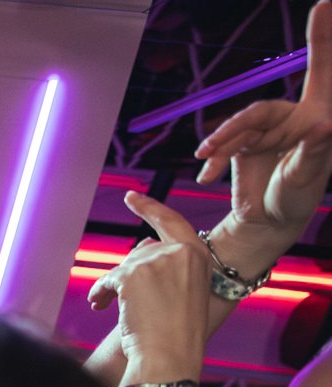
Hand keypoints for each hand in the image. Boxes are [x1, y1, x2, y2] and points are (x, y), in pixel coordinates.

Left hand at [88, 192, 209, 383]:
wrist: (169, 356)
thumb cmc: (176, 333)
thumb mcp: (184, 291)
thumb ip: (169, 265)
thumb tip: (141, 245)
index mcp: (199, 255)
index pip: (172, 222)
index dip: (150, 209)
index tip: (132, 197)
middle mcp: (181, 252)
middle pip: (141, 252)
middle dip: (126, 276)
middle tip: (116, 299)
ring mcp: (157, 260)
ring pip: (123, 266)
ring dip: (112, 287)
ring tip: (106, 306)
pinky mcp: (133, 274)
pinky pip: (108, 278)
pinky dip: (101, 292)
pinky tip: (100, 306)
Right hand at [195, 1, 331, 272]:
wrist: (268, 225)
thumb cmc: (297, 200)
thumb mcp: (309, 178)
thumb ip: (314, 150)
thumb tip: (323, 123)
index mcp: (314, 117)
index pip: (321, 69)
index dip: (322, 38)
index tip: (324, 4)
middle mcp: (289, 119)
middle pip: (258, 111)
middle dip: (235, 127)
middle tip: (216, 144)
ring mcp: (264, 132)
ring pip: (237, 130)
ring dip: (220, 144)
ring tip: (205, 159)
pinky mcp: (241, 146)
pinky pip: (222, 147)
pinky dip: (213, 160)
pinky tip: (205, 175)